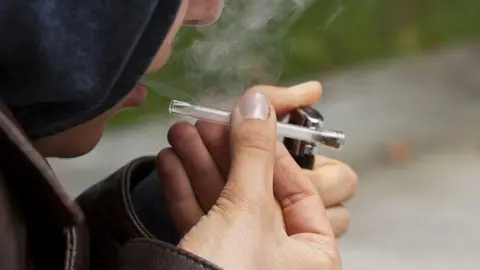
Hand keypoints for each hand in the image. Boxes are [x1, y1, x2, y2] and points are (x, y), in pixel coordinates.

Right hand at [177, 91, 340, 268]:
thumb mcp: (247, 211)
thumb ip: (254, 155)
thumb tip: (258, 106)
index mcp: (311, 254)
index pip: (298, 188)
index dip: (271, 150)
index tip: (249, 121)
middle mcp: (279, 259)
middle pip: (255, 191)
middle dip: (225, 154)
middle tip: (206, 123)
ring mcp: (239, 261)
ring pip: (223, 203)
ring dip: (199, 166)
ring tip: (180, 135)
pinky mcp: (205, 263)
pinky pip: (200, 220)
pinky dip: (184, 191)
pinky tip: (170, 163)